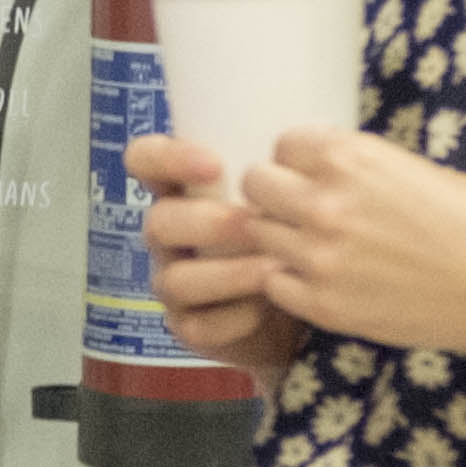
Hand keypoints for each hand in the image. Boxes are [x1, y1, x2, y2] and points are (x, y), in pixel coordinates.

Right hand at [122, 135, 305, 385]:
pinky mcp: (192, 328)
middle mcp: (171, 235)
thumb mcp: (287, 193)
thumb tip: (319, 139)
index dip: (165, 157)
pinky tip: (265, 307)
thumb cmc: (295, 232)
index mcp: (184, 190)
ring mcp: (176, 282)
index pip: (146, 160)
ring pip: (175, 279)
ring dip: (223, 273)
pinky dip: (230, 317)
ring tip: (270, 268)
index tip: (213, 164)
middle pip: (157, 222)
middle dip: (204, 222)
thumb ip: (285, 170)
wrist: (307, 306)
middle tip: (252, 223)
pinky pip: (196, 326)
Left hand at [225, 129, 465, 376]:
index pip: (283, 144)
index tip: (316, 175)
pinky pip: (274, 283)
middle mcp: (326, 203)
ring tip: (316, 247)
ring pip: (257, 234)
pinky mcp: (325, 305)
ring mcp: (320, 257)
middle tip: (303, 210)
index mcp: (351, 158)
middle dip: (276, 194)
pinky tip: (322, 280)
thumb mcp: (423, 170)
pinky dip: (290, 281)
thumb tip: (328, 167)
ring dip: (281, 237)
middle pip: (256, 184)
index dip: (299, 160)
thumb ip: (365, 168)